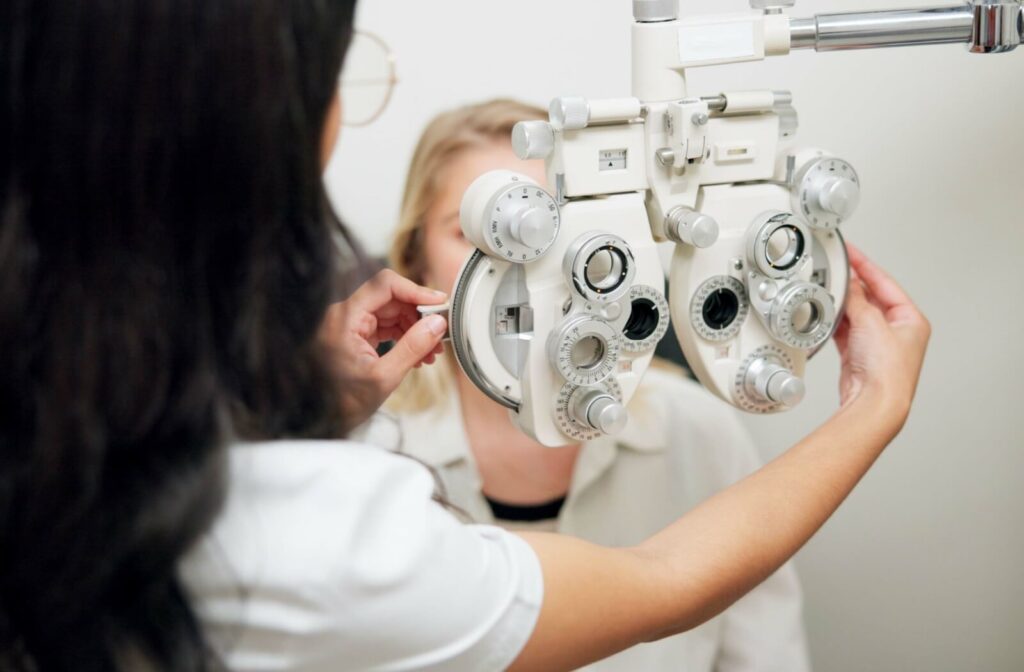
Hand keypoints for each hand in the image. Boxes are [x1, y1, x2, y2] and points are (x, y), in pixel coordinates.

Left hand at [319, 269, 447, 431]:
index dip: (415, 290)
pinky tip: (418, 354)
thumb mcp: (384, 377)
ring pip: (391, 313)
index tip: (439, 303)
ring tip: (431, 351)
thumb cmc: (340, 403)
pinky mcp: (355, 336)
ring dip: (415, 328)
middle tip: (440, 332)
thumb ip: (412, 347)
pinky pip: (385, 327)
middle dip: (419, 315)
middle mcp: (345, 315)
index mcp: (345, 318)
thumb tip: (437, 324)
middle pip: (391, 299)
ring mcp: (350, 325)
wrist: (319, 421)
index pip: (385, 285)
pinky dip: (404, 337)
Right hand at [833, 245, 930, 420]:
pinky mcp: (859, 355)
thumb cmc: (888, 371)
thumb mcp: (872, 323)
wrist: (874, 402)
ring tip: (826, 294)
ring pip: (856, 315)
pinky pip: (845, 331)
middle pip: (870, 298)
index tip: (850, 253)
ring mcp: (877, 344)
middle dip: (852, 287)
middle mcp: (897, 331)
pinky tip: (825, 315)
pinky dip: (835, 323)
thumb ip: (857, 299)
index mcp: (911, 320)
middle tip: (834, 273)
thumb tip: (849, 283)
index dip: (866, 266)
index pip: (885, 283)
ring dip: (842, 306)